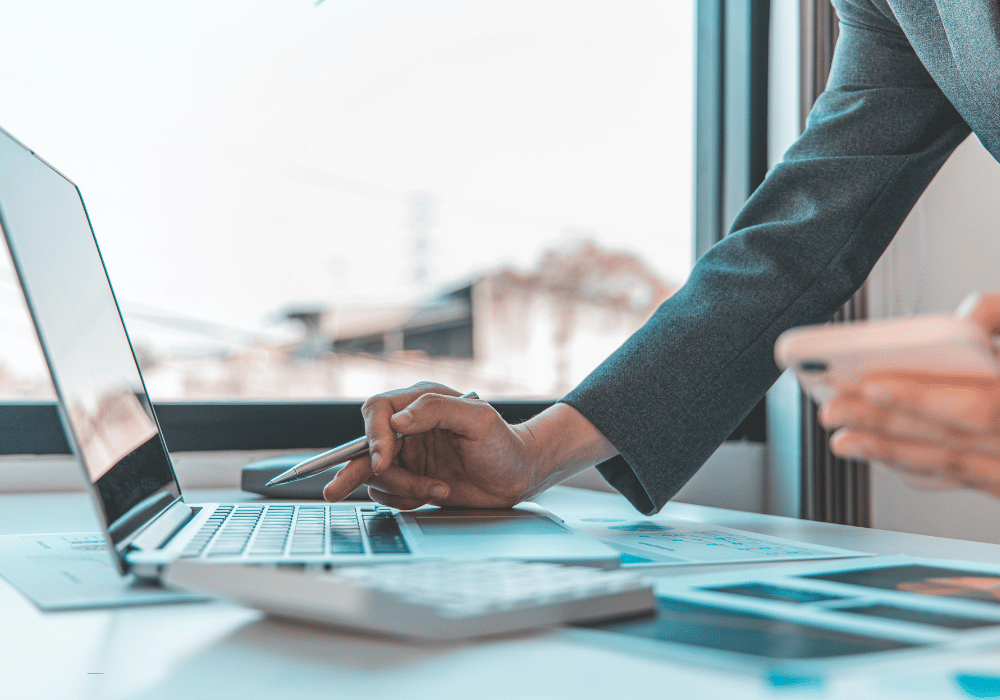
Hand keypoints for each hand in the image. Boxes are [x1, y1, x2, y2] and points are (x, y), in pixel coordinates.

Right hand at [322, 382, 538, 509]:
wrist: (518, 477)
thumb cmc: (503, 443)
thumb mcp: (478, 419)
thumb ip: (436, 410)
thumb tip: (396, 422)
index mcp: (421, 403)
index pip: (377, 410)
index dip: (372, 435)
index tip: (380, 460)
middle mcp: (409, 428)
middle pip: (366, 446)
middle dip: (361, 470)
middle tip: (344, 488)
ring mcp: (408, 455)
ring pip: (375, 475)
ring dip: (402, 489)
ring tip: (439, 490)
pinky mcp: (410, 480)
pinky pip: (387, 494)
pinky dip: (404, 500)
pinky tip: (434, 495)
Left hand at [819, 291, 999, 496]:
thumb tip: (964, 318)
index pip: (977, 404)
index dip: (920, 398)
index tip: (870, 385)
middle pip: (950, 439)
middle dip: (885, 427)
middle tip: (834, 413)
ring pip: (951, 466)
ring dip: (890, 454)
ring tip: (844, 441)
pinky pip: (961, 479)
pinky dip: (918, 467)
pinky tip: (884, 455)